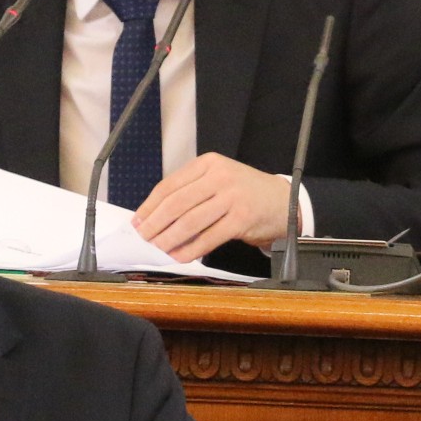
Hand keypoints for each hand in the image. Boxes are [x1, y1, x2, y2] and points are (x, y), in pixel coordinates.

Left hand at [132, 153, 296, 261]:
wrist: (283, 201)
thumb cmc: (244, 193)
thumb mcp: (218, 180)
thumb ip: (190, 192)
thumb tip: (154, 218)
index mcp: (208, 163)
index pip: (169, 185)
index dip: (149, 206)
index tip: (137, 221)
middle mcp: (219, 176)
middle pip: (176, 203)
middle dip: (155, 224)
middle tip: (143, 238)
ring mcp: (232, 197)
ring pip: (190, 221)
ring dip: (169, 239)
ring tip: (158, 249)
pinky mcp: (242, 218)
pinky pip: (208, 237)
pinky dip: (191, 250)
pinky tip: (179, 257)